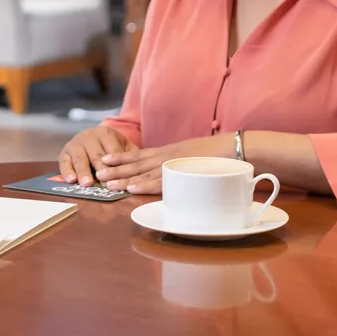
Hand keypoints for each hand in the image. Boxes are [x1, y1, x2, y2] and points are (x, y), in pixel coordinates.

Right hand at [57, 126, 137, 184]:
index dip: (116, 166)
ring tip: (86, 183)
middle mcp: (89, 137)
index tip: (119, 179)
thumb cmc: (110, 145)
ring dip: (83, 172)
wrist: (91, 136)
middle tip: (104, 184)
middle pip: (96, 156)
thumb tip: (142, 168)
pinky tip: (71, 180)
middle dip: (100, 171)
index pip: (113, 152)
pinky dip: (67, 171)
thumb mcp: (123, 145)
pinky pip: (64, 162)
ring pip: (80, 159)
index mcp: (106, 134)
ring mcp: (76, 143)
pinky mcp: (65, 151)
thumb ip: (131, 156)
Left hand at [94, 134, 230, 193]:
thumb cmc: (219, 154)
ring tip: (107, 182)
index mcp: (171, 151)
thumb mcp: (194, 156)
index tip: (105, 158)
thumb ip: (181, 163)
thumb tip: (174, 172)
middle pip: (137, 162)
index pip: (141, 154)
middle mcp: (169, 155)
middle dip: (116, 168)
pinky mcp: (184, 174)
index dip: (122, 157)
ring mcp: (175, 164)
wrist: (238, 147)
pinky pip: (161, 181)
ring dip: (125, 178)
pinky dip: (145, 185)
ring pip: (144, 172)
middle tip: (98, 171)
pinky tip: (132, 188)